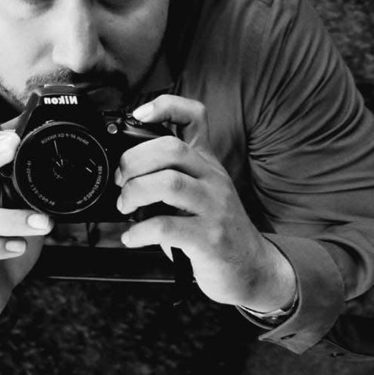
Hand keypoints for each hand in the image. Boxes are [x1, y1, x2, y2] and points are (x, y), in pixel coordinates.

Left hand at [116, 96, 295, 311]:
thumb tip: (126, 173)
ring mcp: (213, 207)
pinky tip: (133, 237)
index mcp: (207, 163)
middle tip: (122, 180)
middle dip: (134, 160)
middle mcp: (212, 179)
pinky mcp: (209, 238)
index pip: (195, 117)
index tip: (139, 114)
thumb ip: (171, 175)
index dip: (166, 106)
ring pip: (168, 183)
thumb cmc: (216, 229)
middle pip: (171, 149)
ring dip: (135, 192)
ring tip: (126, 206)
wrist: (251, 267)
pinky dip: (139, 232)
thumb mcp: (200, 192)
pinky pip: (166, 227)